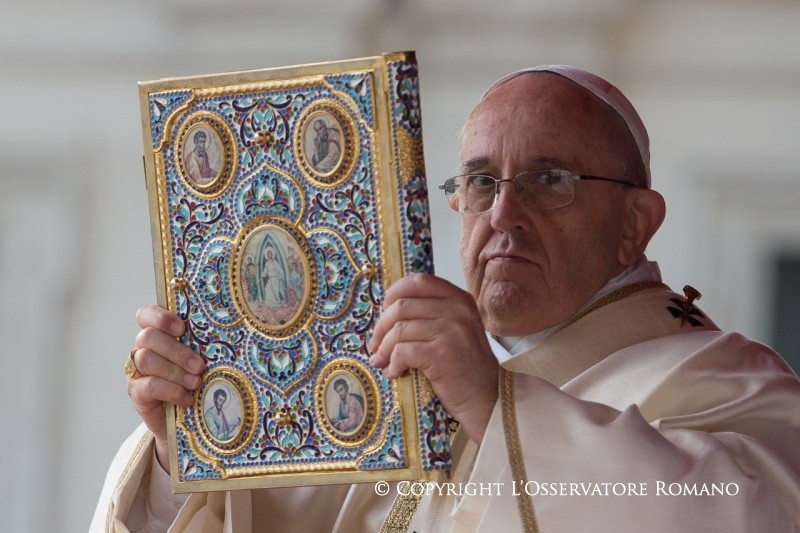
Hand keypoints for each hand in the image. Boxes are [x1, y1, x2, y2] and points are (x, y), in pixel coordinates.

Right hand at [128, 305, 205, 472]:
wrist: (181, 421)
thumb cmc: (193, 382)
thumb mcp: (198, 360)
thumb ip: (201, 346)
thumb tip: (227, 335)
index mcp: (157, 334)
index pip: (146, 314)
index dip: (160, 317)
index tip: (182, 328)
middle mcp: (142, 349)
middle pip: (147, 337)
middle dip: (177, 351)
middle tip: (199, 366)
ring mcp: (136, 371)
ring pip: (146, 359)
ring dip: (175, 371)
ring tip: (195, 383)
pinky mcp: (136, 392)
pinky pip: (148, 385)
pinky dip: (170, 391)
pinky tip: (186, 398)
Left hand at [368, 273, 498, 442]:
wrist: (487, 398)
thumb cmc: (465, 367)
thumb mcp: (456, 329)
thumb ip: (432, 314)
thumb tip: (387, 310)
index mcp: (460, 299)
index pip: (419, 281)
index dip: (395, 293)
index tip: (384, 311)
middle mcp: (457, 310)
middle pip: (402, 307)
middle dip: (381, 328)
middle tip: (375, 346)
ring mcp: (451, 330)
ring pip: (398, 330)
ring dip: (384, 349)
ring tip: (382, 362)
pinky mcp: (441, 353)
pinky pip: (402, 351)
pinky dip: (393, 363)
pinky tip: (395, 372)